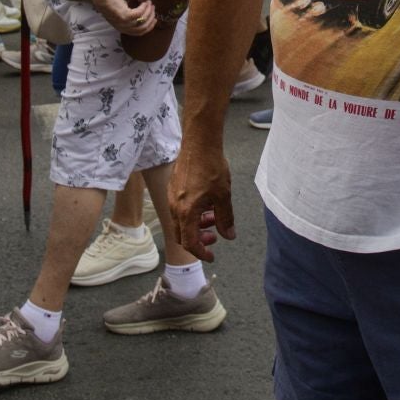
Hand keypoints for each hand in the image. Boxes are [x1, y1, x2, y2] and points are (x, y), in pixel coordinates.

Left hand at [91, 0, 155, 35]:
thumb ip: (132, 18)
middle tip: (154, 8)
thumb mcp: (124, 13)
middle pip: (142, 27)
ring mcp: (123, 23)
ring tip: (150, 3)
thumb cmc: (114, 4)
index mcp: (123, 29)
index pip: (140, 33)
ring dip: (149, 12)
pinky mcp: (123, 16)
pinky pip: (138, 13)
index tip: (155, 19)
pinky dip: (143, 8)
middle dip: (151, 18)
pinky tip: (145, 2)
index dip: (149, 27)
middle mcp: (123, 28)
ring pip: (142, 21)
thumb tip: (145, 16)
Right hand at [170, 145, 236, 262]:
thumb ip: (225, 219)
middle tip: (214, 236)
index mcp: (186, 212)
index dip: (201, 253)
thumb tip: (228, 236)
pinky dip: (191, 214)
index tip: (212, 255)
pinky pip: (179, 209)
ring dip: (196, 225)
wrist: (199, 143)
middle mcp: (175, 207)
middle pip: (181, 235)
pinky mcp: (173, 188)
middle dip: (198, 240)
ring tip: (212, 216)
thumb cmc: (211, 167)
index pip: (190, 243)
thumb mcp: (223, 196)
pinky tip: (206, 204)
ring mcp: (171, 197)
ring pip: (181, 222)